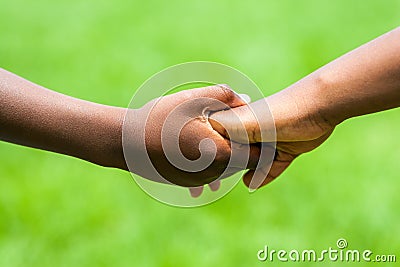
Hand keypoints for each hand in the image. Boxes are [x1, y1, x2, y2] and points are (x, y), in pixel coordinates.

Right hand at [123, 85, 260, 194]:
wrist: (125, 143)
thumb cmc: (159, 119)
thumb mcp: (192, 99)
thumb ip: (224, 96)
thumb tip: (246, 99)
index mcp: (221, 153)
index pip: (257, 154)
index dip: (260, 140)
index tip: (256, 127)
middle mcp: (213, 172)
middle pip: (242, 162)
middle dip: (244, 146)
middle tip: (242, 128)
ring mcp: (199, 180)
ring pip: (226, 169)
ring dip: (227, 154)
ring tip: (220, 136)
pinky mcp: (187, 182)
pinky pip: (207, 174)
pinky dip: (210, 163)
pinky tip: (202, 151)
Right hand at [210, 90, 333, 188]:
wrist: (317, 107)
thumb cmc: (276, 113)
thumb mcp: (244, 124)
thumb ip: (226, 135)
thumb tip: (208, 155)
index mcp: (237, 122)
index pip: (218, 144)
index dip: (208, 158)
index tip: (200, 173)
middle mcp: (251, 131)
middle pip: (236, 155)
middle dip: (227, 168)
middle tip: (214, 186)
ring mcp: (268, 142)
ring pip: (253, 163)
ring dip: (246, 172)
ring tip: (232, 183)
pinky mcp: (285, 151)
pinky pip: (271, 168)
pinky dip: (264, 175)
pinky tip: (252, 183)